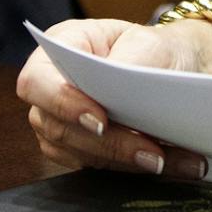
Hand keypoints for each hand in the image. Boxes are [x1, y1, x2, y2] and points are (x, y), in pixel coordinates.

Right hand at [15, 17, 211, 178]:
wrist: (175, 68)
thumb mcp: (148, 43)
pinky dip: (137, 169)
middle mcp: (51, 89)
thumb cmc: (154, 48)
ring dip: (128, 162)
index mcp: (60, 48)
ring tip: (170, 161)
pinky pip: (101, 168)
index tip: (101, 121)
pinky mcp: (81, 150)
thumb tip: (117, 93)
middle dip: (110, 144)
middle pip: (58, 128)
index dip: (61, 104)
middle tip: (153, 154)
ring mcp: (62, 123)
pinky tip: (173, 166)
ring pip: (80, 154)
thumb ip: (129, 64)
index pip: (37, 82)